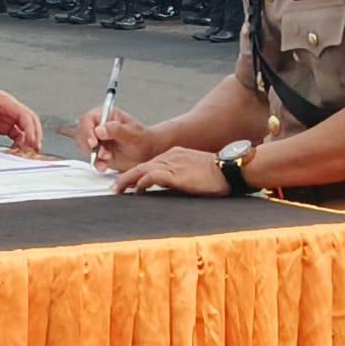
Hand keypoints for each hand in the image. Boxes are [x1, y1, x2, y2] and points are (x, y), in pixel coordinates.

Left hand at [0, 81, 42, 150]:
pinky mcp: (3, 124)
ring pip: (25, 128)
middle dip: (34, 135)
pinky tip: (16, 151)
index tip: (30, 142)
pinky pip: (16, 134)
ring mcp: (7, 116)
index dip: (30, 129)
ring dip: (28, 140)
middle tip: (34, 149)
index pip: (24, 114)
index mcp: (3, 100)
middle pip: (30, 121)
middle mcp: (9, 108)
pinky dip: (19, 142)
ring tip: (27, 153)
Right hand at [64, 106, 164, 171]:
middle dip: (89, 145)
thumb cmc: (142, 139)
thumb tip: (100, 129)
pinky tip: (104, 166)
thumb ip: (116, 129)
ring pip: (84, 146)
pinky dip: (96, 163)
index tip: (94, 142)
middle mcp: (98, 126)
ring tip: (108, 158)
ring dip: (93, 155)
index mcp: (106, 115)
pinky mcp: (98, 152)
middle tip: (102, 153)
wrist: (147, 153)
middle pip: (82, 133)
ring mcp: (97, 139)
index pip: (88, 119)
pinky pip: (91, 157)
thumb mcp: (132, 133)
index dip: (88, 130)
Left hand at [112, 147, 229, 195]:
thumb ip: (179, 177)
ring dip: (128, 181)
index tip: (129, 182)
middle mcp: (170, 156)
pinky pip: (151, 177)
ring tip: (118, 190)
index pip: (150, 163)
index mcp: (175, 154)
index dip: (137, 173)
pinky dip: (141, 184)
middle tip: (115, 188)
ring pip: (142, 170)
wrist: (229, 168)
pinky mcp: (175, 174)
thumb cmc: (217, 174)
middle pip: (141, 165)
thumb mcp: (193, 172)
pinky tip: (137, 191)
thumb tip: (168, 189)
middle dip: (126, 177)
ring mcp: (172, 163)